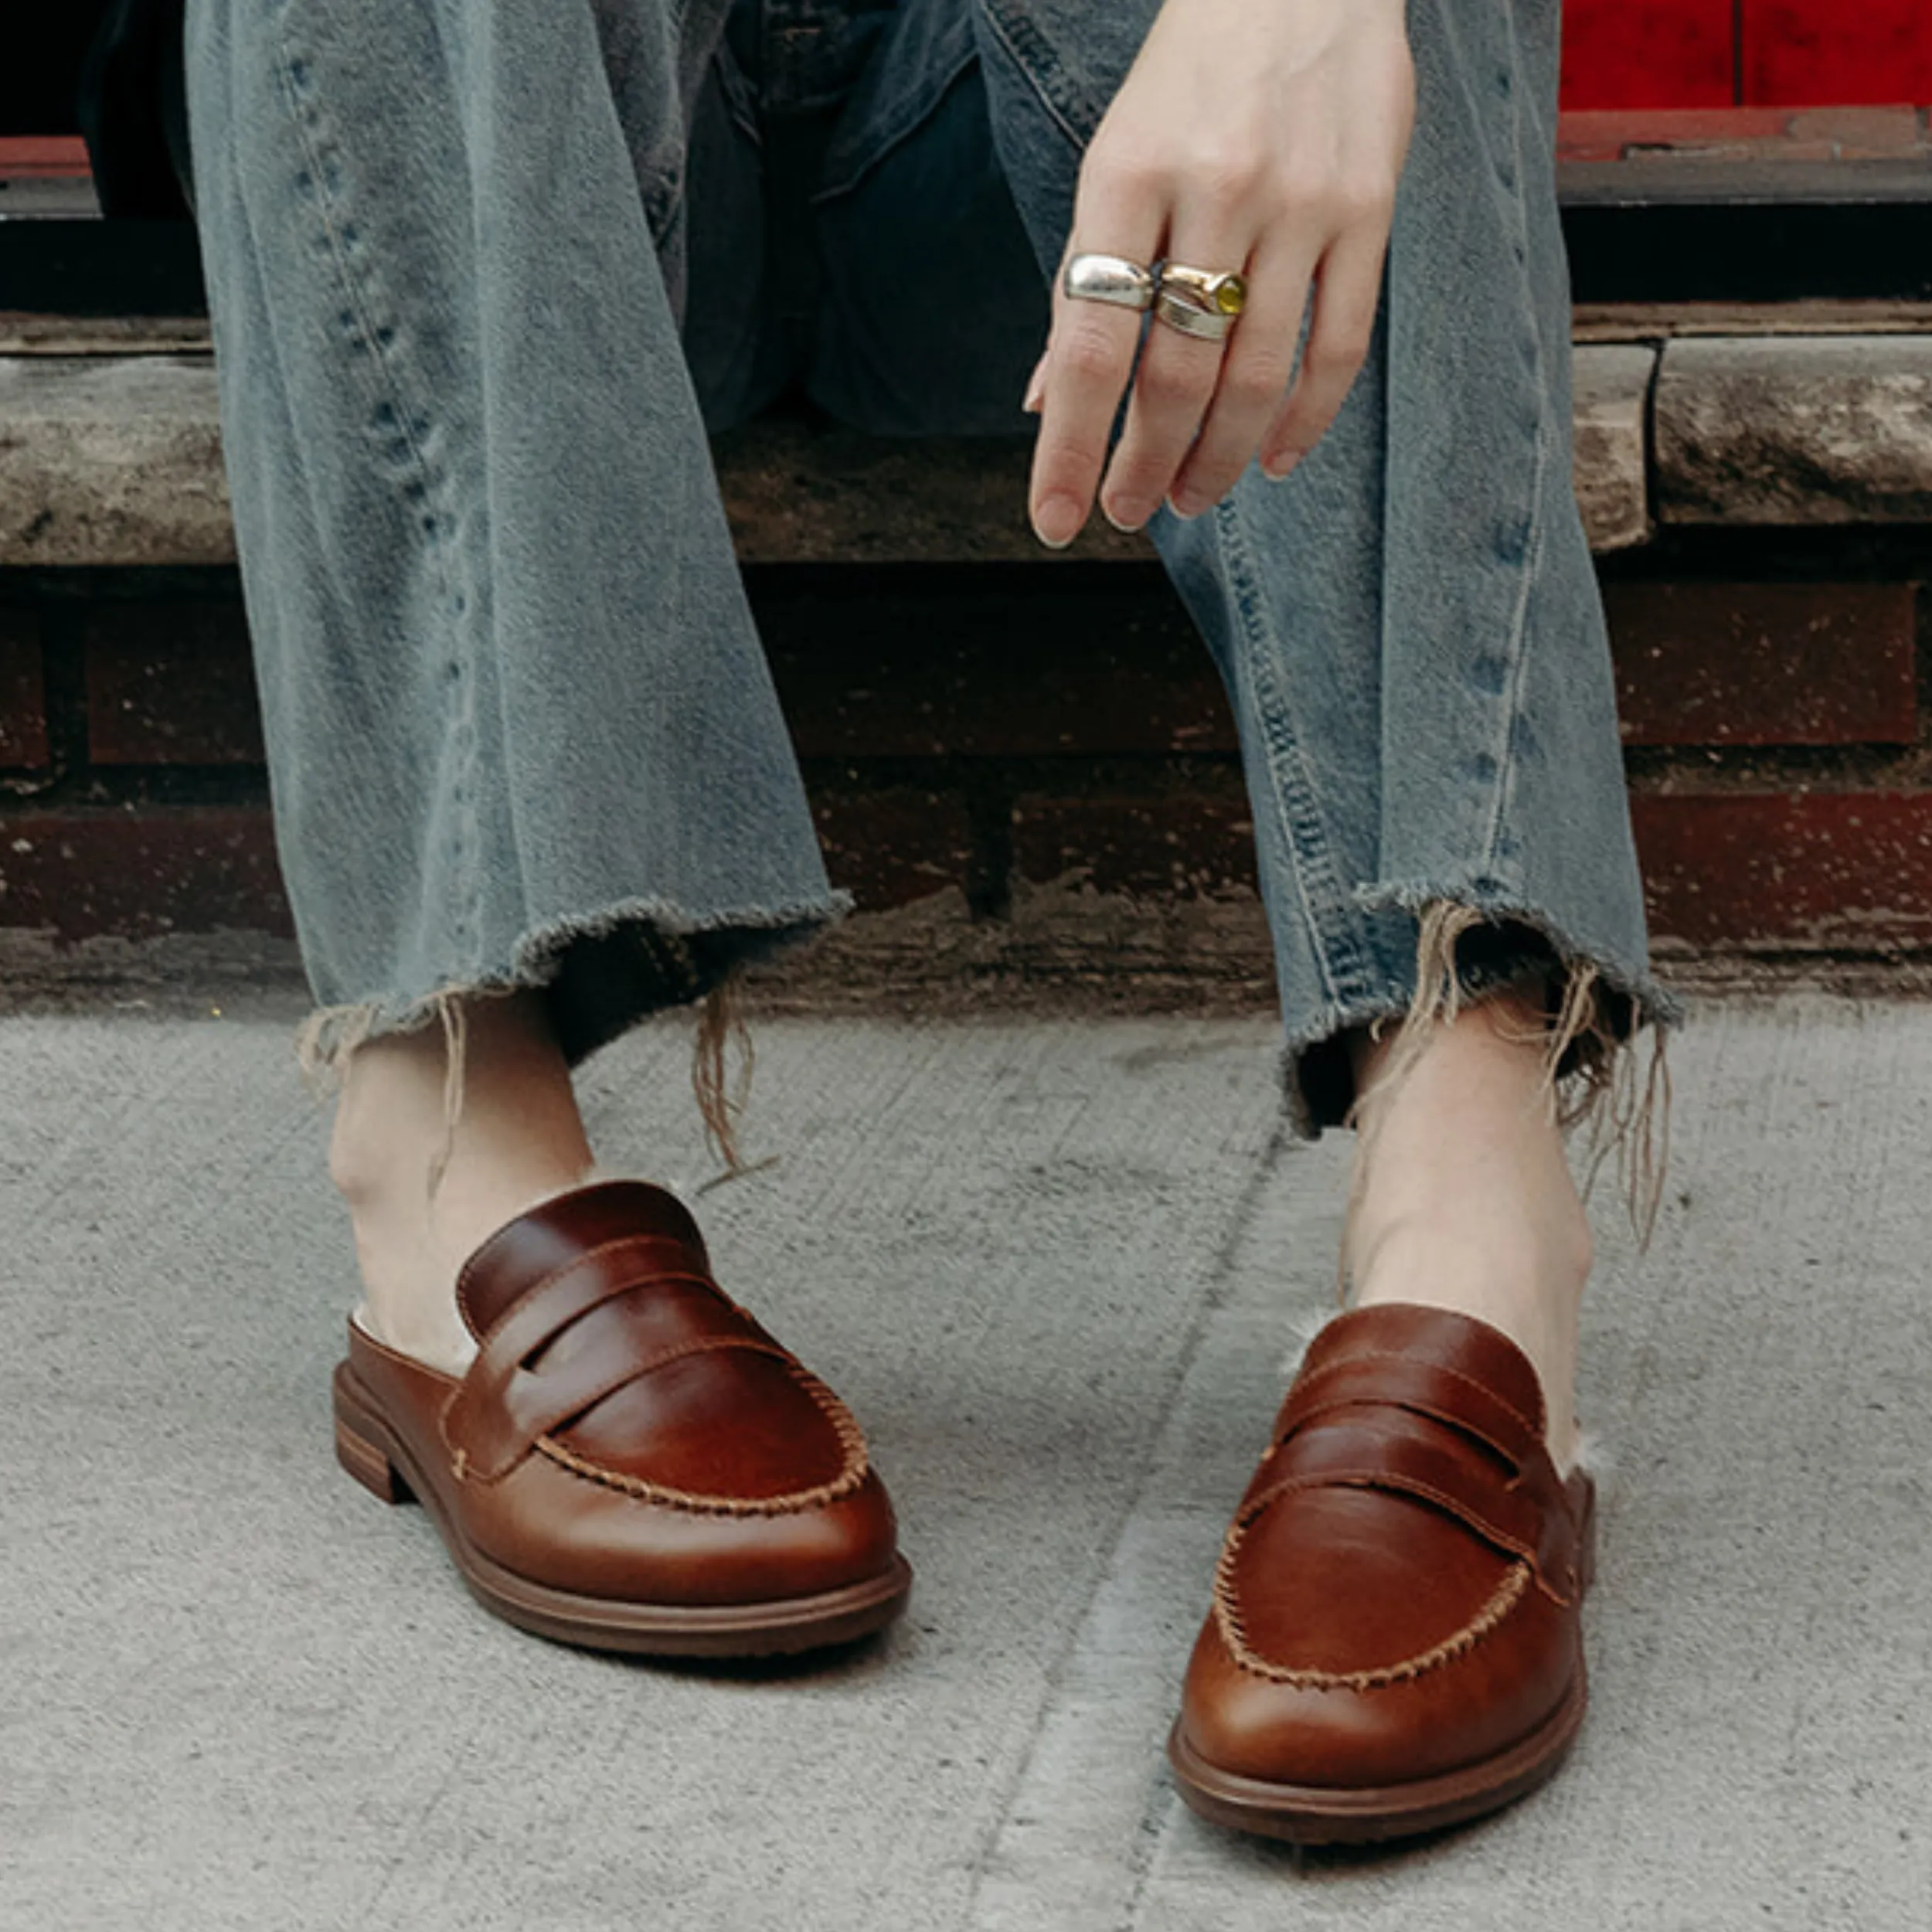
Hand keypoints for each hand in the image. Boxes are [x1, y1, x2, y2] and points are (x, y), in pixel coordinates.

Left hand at [1026, 0, 1414, 546]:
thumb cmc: (1189, 81)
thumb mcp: (1113, 161)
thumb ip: (1083, 280)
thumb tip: (1043, 401)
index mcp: (1126, 174)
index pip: (1088, 345)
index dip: (1068, 448)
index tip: (1055, 519)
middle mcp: (1214, 187)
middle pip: (1176, 375)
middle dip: (1145, 466)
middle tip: (1130, 511)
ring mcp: (1299, 200)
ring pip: (1256, 376)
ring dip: (1216, 459)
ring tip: (1190, 497)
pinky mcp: (1368, 208)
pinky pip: (1339, 345)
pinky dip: (1303, 420)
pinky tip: (1271, 459)